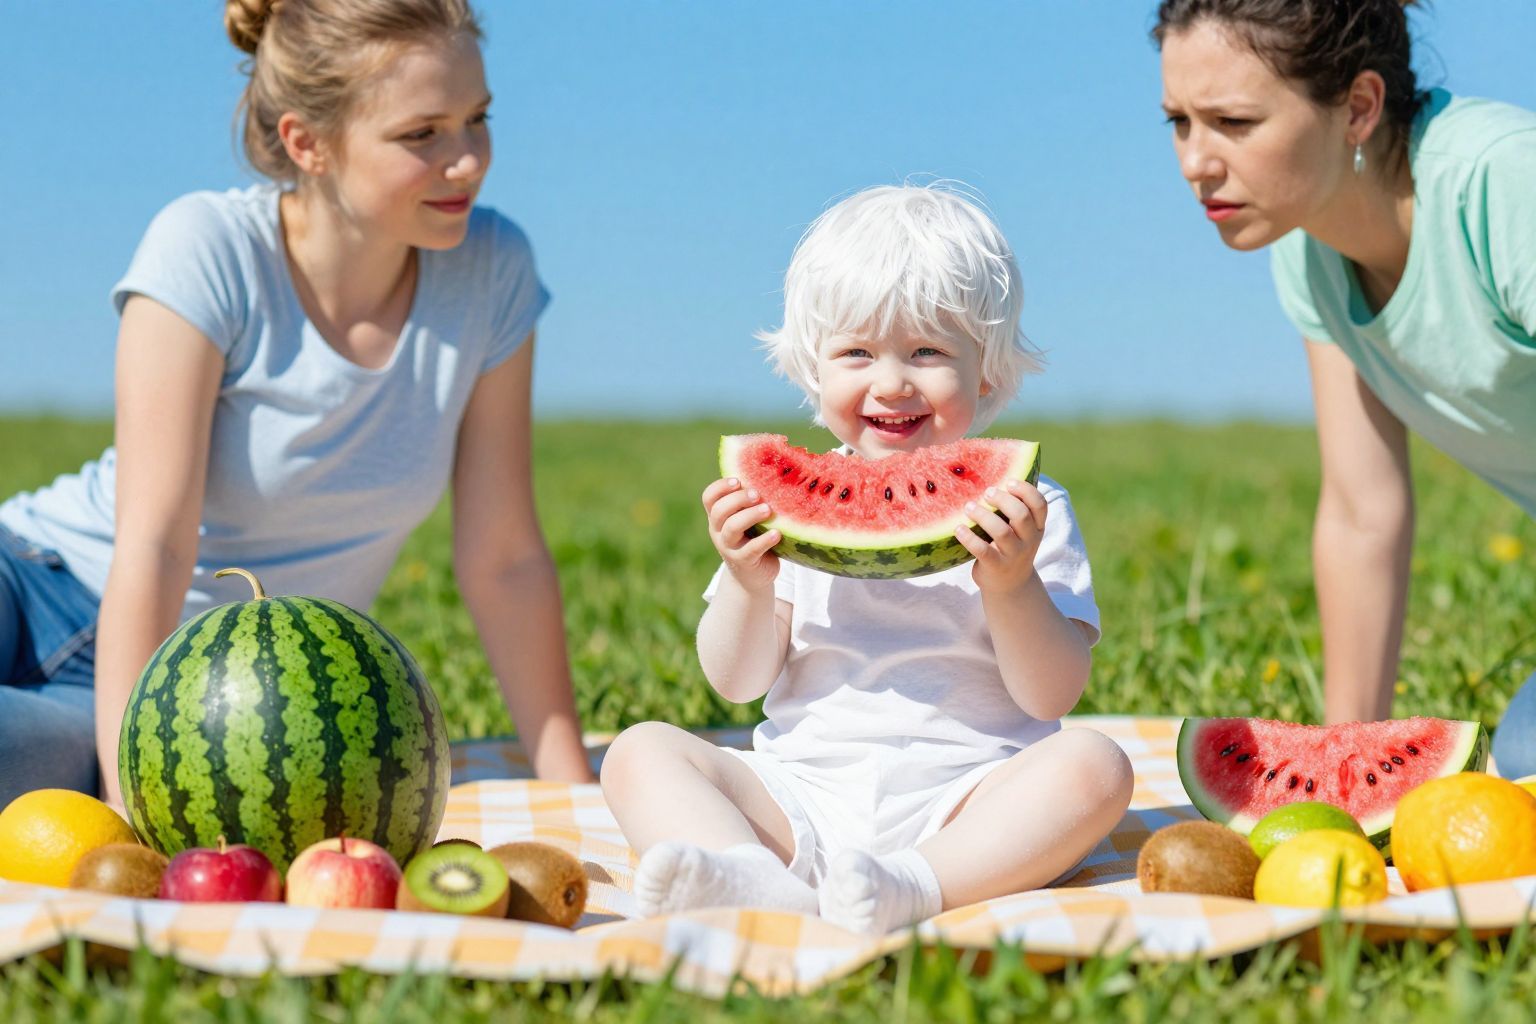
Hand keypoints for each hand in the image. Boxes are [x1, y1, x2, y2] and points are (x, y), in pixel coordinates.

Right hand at [702, 477, 780, 591]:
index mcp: (718, 516)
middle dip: (737, 499)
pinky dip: (764, 540)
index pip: (709, 498)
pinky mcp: (743, 562)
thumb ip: (752, 502)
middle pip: (719, 510)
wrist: (753, 576)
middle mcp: (718, 531)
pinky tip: (777, 533)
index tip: (737, 481)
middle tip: (756, 494)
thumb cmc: (753, 538)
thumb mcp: (749, 520)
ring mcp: (728, 547)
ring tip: (767, 510)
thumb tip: (775, 472)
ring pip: (732, 528)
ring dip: (749, 516)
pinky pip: (750, 550)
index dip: (720, 487)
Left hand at [957, 479, 1046, 593]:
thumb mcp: (1021, 531)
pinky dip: (969, 538)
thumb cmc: (1011, 547)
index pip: (1040, 505)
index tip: (1008, 481)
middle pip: (1021, 515)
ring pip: (1001, 532)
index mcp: (1036, 527)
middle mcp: (1029, 540)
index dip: (1026, 491)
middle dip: (1003, 500)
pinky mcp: (996, 567)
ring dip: (983, 516)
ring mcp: (1014, 555)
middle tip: (987, 493)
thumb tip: (993, 479)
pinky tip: (958, 529)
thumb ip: (1014, 510)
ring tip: (968, 507)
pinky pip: (983, 550)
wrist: (1010, 586)